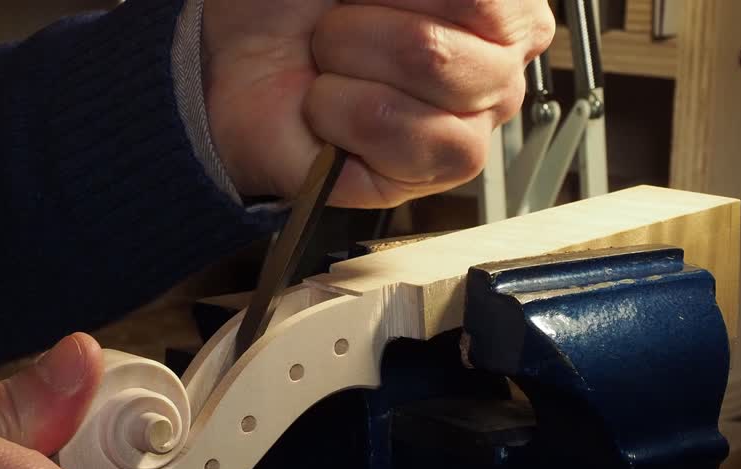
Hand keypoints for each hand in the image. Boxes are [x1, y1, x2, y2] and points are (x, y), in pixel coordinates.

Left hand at [203, 0, 554, 207]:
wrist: (237, 59)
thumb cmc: (299, 6)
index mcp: (503, 14)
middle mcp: (499, 74)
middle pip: (442, 44)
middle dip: (361, 25)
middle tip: (338, 31)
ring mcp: (467, 132)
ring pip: (423, 74)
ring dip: (346, 60)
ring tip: (332, 70)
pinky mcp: (420, 179)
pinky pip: (390, 130)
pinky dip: (335, 109)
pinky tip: (330, 112)